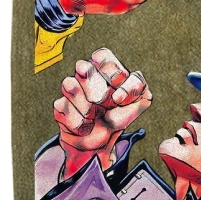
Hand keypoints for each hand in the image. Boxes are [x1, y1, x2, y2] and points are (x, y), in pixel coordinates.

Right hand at [53, 47, 152, 179]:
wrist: (99, 144)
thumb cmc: (119, 116)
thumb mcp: (140, 101)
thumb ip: (138, 88)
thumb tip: (119, 94)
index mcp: (106, 70)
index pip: (102, 56)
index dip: (110, 73)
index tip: (118, 97)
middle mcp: (87, 76)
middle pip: (84, 67)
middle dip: (97, 91)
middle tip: (104, 104)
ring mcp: (72, 89)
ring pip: (70, 84)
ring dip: (86, 107)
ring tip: (94, 116)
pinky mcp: (60, 105)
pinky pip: (63, 107)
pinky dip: (77, 122)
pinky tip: (85, 127)